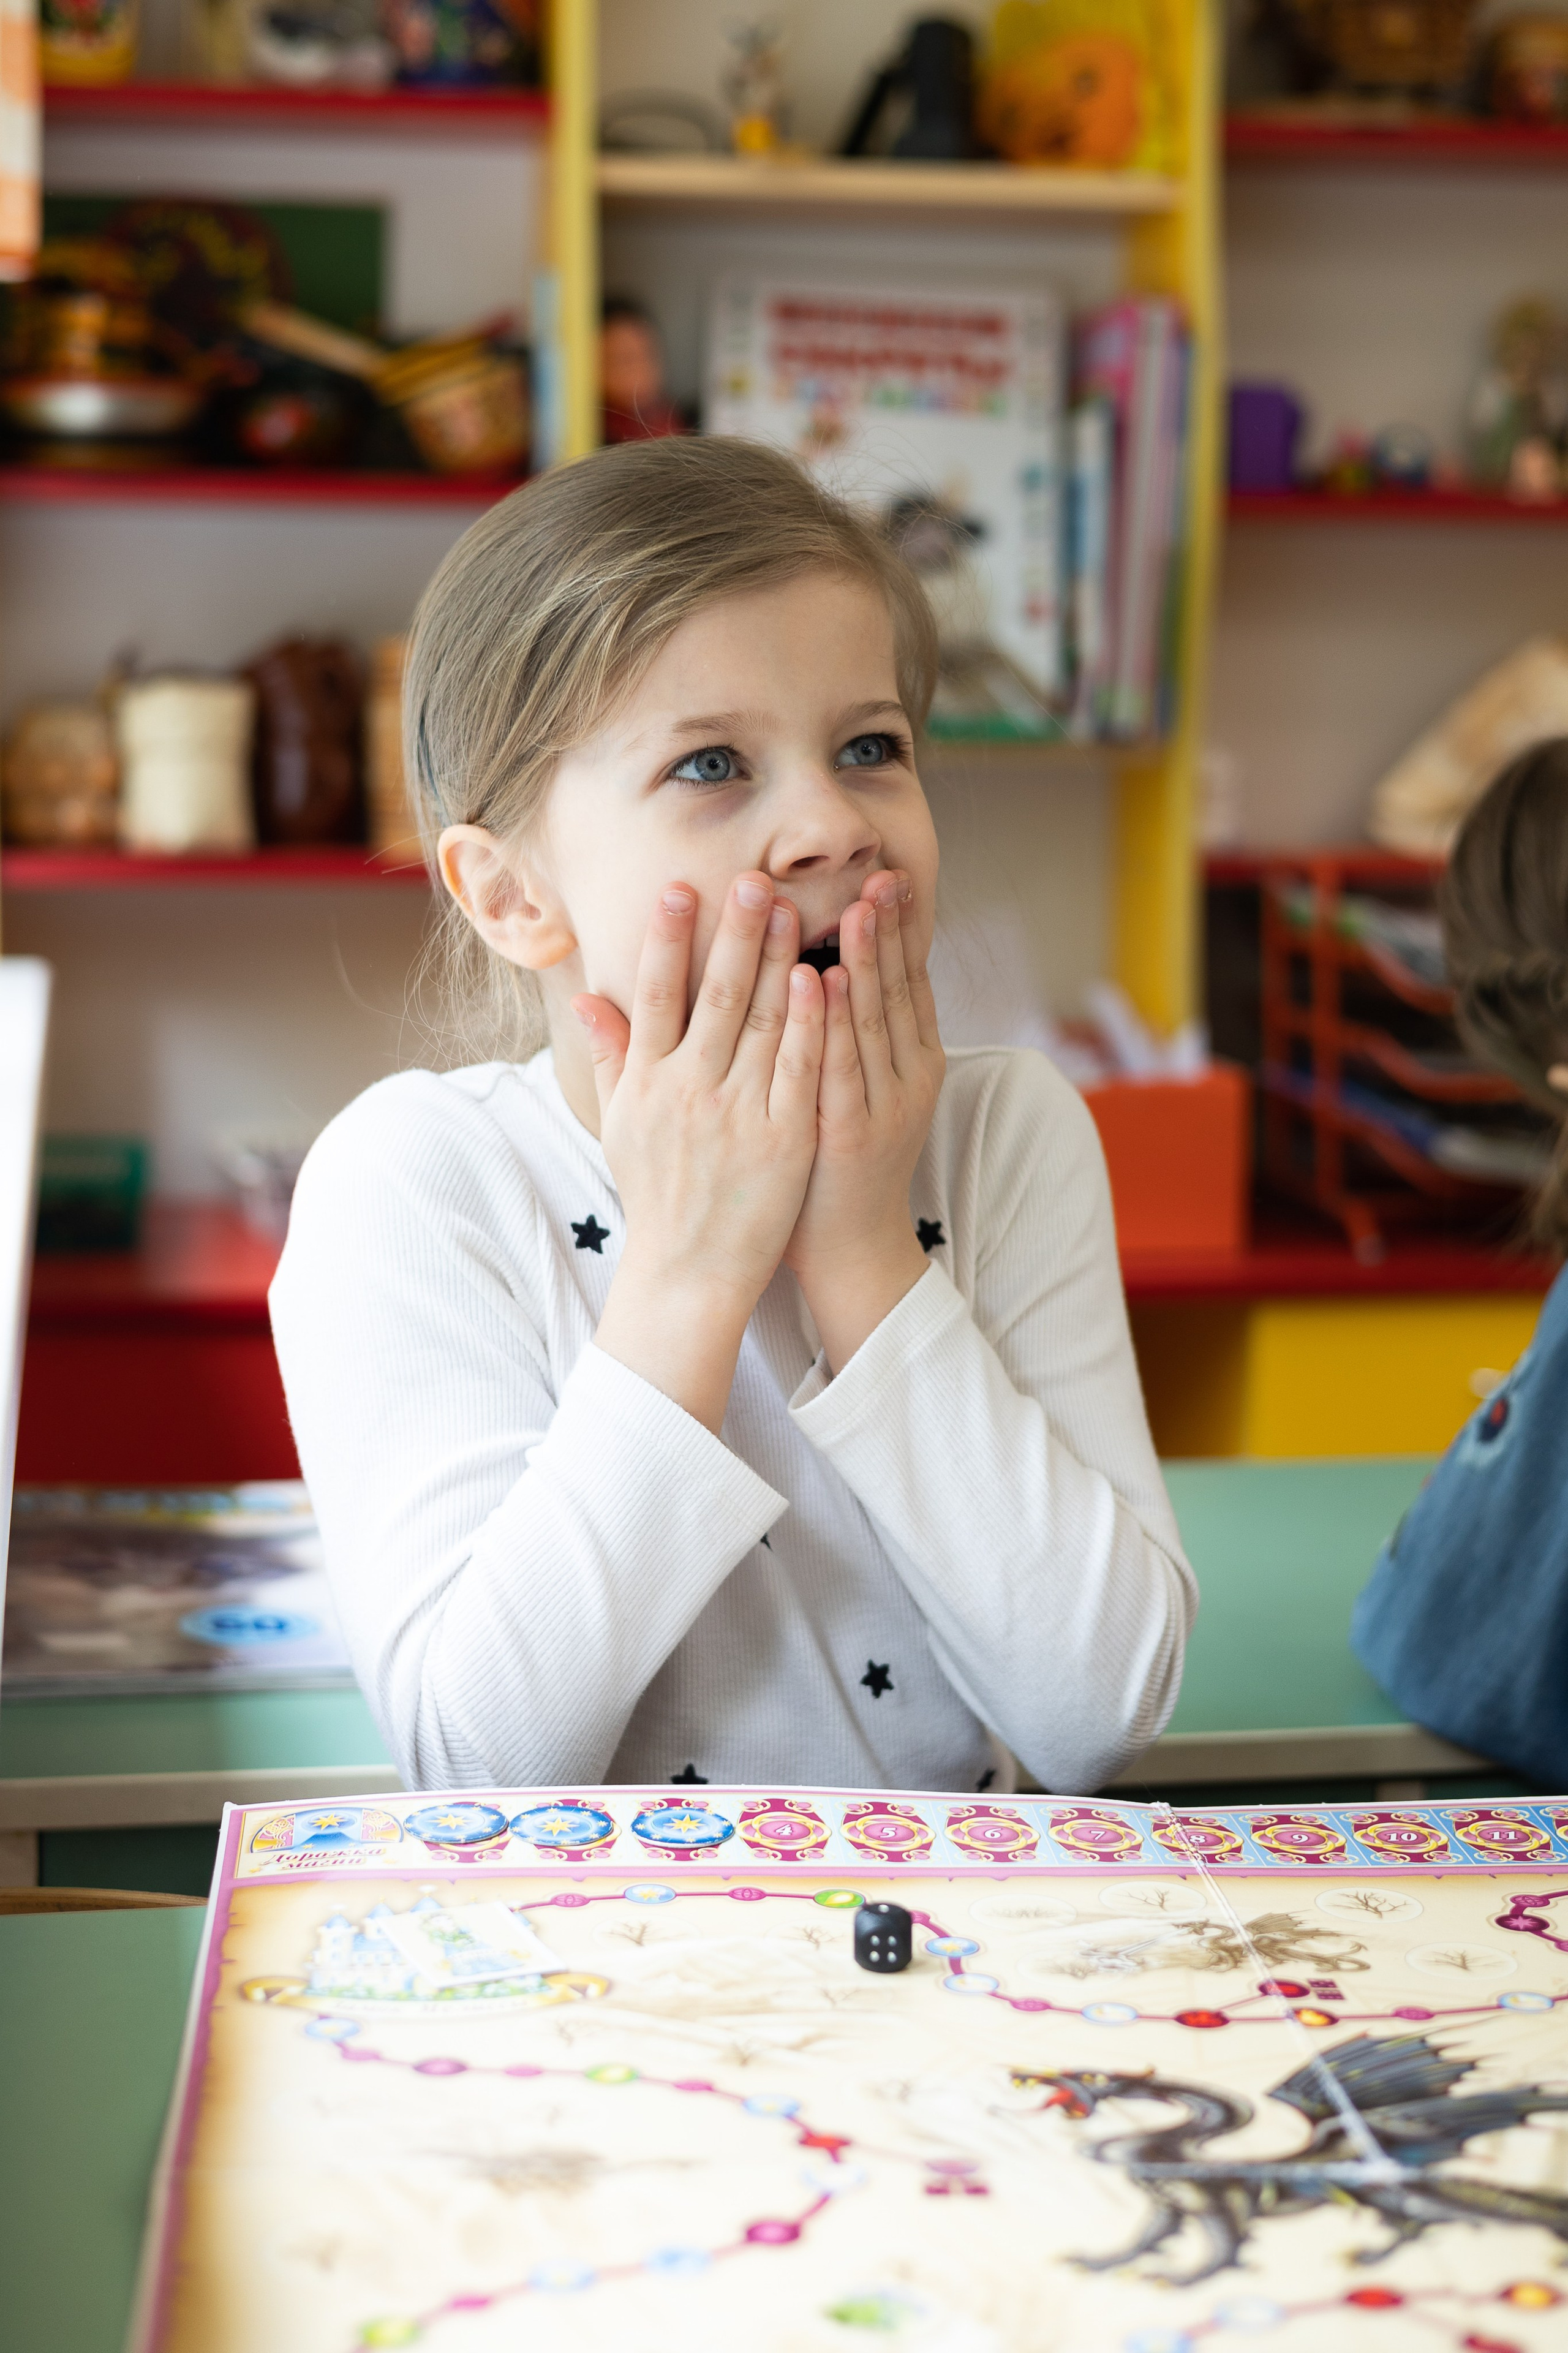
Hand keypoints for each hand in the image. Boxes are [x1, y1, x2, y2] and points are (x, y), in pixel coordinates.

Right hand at [573, 873, 824, 1431]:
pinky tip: (820, 979)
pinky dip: (810, 1022)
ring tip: (793, 908)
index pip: (655, 994)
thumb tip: (586, 998)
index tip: (680, 888)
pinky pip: (800, 1069)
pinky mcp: (784, 1138)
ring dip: (779, 961)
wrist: (689, 1272)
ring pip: (763, 1023)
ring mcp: (738, 1114)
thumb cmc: (657, 1194)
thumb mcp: (620, 1125)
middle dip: (734, 932)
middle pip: (715, 996)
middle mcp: (688, 1092)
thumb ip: (611, 1056)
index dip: (667, 938)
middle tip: (752, 878)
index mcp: (646, 1083)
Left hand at [785, 869, 945, 1374]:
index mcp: (912, 1064)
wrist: (847, 1249)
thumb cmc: (837, 1163)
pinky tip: (826, 980)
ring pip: (876, 1022)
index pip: (909, 983)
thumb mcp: (857, 1088)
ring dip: (868, 961)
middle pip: (900, 992)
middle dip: (891, 930)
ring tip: (858, 907)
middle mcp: (907, 1079)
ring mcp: (882, 1107)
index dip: (902, 930)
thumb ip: (854, 1033)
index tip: (890, 876)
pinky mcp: (848, 1134)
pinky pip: (842, 1068)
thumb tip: (840, 969)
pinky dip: (835, 1023)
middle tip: (882, 874)